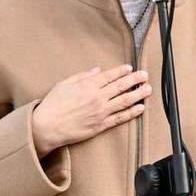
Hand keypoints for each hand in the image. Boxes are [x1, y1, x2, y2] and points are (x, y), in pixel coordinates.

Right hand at [30, 65, 149, 153]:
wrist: (47, 127)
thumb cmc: (53, 105)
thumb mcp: (64, 84)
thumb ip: (82, 76)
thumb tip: (96, 71)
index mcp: (88, 85)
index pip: (110, 75)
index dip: (122, 71)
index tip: (130, 68)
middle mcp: (97, 97)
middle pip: (121, 86)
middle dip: (135, 79)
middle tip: (145, 75)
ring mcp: (101, 112)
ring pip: (125, 101)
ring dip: (138, 94)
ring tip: (148, 89)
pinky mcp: (101, 125)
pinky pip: (120, 118)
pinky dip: (132, 113)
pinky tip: (140, 108)